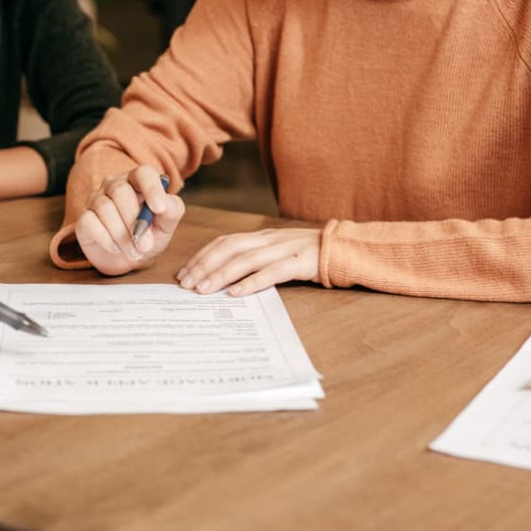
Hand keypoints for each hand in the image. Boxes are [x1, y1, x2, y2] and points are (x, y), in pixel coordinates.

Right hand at [74, 165, 184, 275]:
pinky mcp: (84, 218)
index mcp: (138, 182)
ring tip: (134, 252)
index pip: (143, 173)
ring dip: (121, 235)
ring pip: (105, 208)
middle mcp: (114, 185)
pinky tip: (116, 248)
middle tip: (145, 245)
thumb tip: (165, 203)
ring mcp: (96, 200)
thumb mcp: (166, 226)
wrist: (128, 259)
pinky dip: (105, 238)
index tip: (160, 208)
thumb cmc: (148, 236)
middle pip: (121, 191)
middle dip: (135, 220)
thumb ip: (171, 211)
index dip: (151, 188)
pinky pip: (90, 223)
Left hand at [177, 228, 321, 296]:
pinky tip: (236, 293)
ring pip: (245, 260)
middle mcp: (269, 240)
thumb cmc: (310, 256)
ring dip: (221, 275)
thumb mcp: (278, 254)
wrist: (347, 249)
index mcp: (262, 237)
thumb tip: (227, 280)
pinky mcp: (300, 263)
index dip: (202, 256)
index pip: (224, 242)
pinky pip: (272, 272)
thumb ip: (256, 261)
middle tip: (186, 284)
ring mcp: (284, 250)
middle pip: (229, 248)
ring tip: (203, 290)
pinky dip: (252, 282)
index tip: (184, 273)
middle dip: (204, 265)